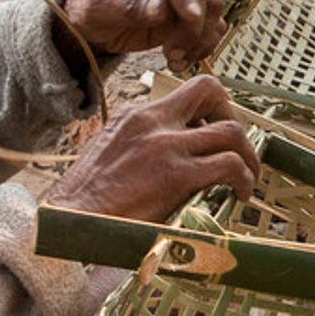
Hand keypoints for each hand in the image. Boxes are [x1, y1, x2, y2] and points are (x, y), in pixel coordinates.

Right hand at [47, 75, 257, 223]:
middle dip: (233, 117)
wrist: (68, 224)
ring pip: (230, 132)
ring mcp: (165, 146)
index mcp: (133, 115)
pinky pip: (229, 166)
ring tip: (246, 178)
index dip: (207, 111)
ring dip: (247, 155)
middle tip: (238, 148)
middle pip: (210, 91)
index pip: (183, 94)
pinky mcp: (176, 176)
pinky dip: (244, 179)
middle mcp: (150, 121)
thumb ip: (139, 146)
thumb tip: (170, 159)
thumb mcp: (108, 155)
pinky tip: (239, 195)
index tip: (213, 134)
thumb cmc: (85, 203)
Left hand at [59, 0, 226, 71]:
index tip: (192, 18)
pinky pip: (213, 23)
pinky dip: (203, 44)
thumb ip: (127, 7)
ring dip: (200, 38)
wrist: (95, 24)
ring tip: (175, 60)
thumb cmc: (90, 10)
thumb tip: (162, 8)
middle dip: (191, 25)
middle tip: (172, 54)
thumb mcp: (96, 9)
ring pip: (212, 6)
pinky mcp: (191, 7)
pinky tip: (181, 59)